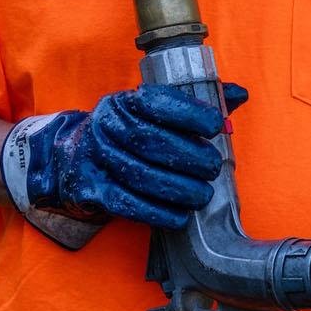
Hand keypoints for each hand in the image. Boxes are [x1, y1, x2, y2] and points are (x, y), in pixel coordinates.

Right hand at [2, 82, 246, 235]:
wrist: (71, 159)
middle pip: (147, 140)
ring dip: (176, 188)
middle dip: (187, 156)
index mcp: (124, 101)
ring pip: (137, 175)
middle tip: (213, 167)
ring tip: (202, 195)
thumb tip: (239, 93)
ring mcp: (94, 158)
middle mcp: (105, 126)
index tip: (216, 124)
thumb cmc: (128, 134)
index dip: (187, 112)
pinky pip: (124, 203)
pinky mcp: (89, 189)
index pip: (155, 101)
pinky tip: (180, 216)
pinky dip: (156, 212)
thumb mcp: (152, 112)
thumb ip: (196, 103)